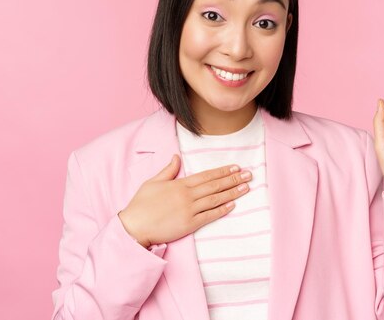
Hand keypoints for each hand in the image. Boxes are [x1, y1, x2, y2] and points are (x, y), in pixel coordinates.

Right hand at [118, 154, 251, 246]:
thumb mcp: (153, 182)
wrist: (134, 226)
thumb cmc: (141, 204)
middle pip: (215, 185)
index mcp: (179, 184)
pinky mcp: (189, 224)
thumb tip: (177, 156)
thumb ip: (168, 170)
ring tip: (246, 187)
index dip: (222, 171)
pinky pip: (210, 216)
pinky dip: (222, 210)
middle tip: (249, 174)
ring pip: (215, 199)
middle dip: (233, 179)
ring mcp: (189, 210)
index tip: (235, 167)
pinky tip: (233, 205)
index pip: (206, 175)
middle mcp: (187, 195)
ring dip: (232, 192)